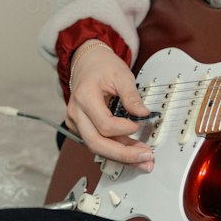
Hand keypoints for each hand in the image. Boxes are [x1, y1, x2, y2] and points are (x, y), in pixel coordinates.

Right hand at [66, 41, 154, 168]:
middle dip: (123, 154)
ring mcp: (76, 122)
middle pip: (96, 143)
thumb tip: (143, 115)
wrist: (88, 62)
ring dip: (121, 156)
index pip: (104, 124)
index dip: (125, 129)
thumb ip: (132, 96)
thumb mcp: (121, 74)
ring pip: (96, 148)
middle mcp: (76, 112)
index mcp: (84, 96)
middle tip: (145, 157)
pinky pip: (97, 143)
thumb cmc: (102, 66)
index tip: (139, 124)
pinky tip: (131, 151)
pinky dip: (115, 149)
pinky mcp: (80, 128)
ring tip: (142, 158)